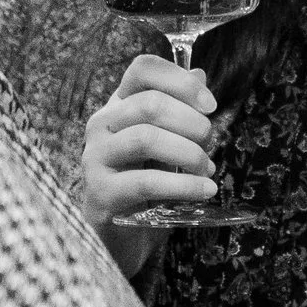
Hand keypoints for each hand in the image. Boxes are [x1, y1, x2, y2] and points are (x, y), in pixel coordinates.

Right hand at [84, 51, 218, 228]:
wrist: (120, 236)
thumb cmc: (145, 186)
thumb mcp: (168, 144)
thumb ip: (181, 109)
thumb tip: (199, 74)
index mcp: (119, 105)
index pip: (143, 69)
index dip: (180, 80)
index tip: (210, 105)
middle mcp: (102, 124)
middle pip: (149, 103)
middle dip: (191, 122)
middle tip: (209, 142)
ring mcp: (96, 157)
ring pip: (145, 138)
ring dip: (188, 153)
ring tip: (206, 169)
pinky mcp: (99, 192)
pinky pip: (146, 181)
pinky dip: (183, 185)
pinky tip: (205, 189)